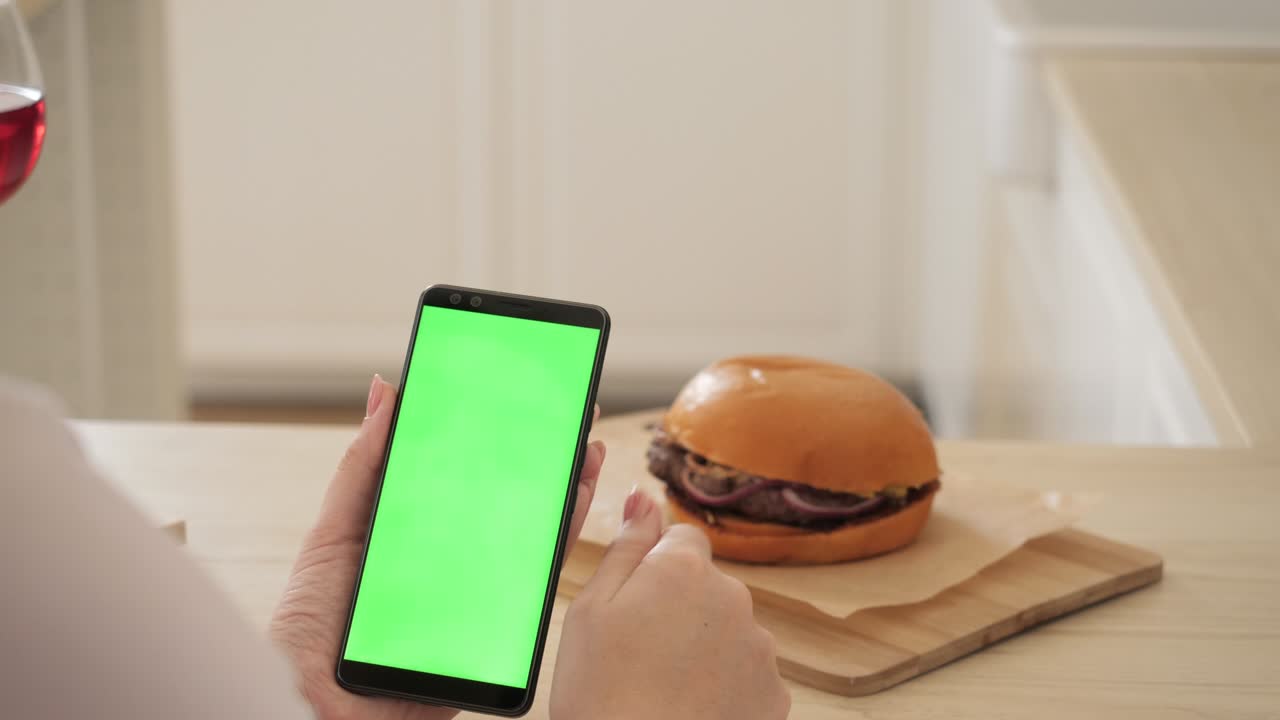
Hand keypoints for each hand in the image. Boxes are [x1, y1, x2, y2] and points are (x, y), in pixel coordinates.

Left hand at [270, 374, 606, 719]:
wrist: (313, 702)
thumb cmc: (309, 627)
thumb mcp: (334, 532)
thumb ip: (362, 466)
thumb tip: (385, 391)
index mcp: (420, 535)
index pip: (470, 482)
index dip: (502, 444)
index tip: (526, 402)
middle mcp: (454, 564)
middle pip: (513, 506)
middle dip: (549, 463)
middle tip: (577, 418)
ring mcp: (476, 597)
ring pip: (534, 543)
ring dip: (570, 497)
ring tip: (589, 453)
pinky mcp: (491, 635)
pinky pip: (534, 591)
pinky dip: (559, 551)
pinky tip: (574, 510)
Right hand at [550, 490, 790, 719]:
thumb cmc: (601, 694)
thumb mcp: (591, 610)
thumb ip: (626, 547)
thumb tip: (643, 497)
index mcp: (684, 569)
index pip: (681, 542)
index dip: (653, 574)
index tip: (634, 610)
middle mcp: (732, 597)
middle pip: (707, 588)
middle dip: (680, 611)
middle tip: (640, 656)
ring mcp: (759, 647)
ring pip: (728, 632)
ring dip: (704, 650)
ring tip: (665, 689)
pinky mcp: (774, 693)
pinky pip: (748, 675)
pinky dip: (725, 688)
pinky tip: (691, 709)